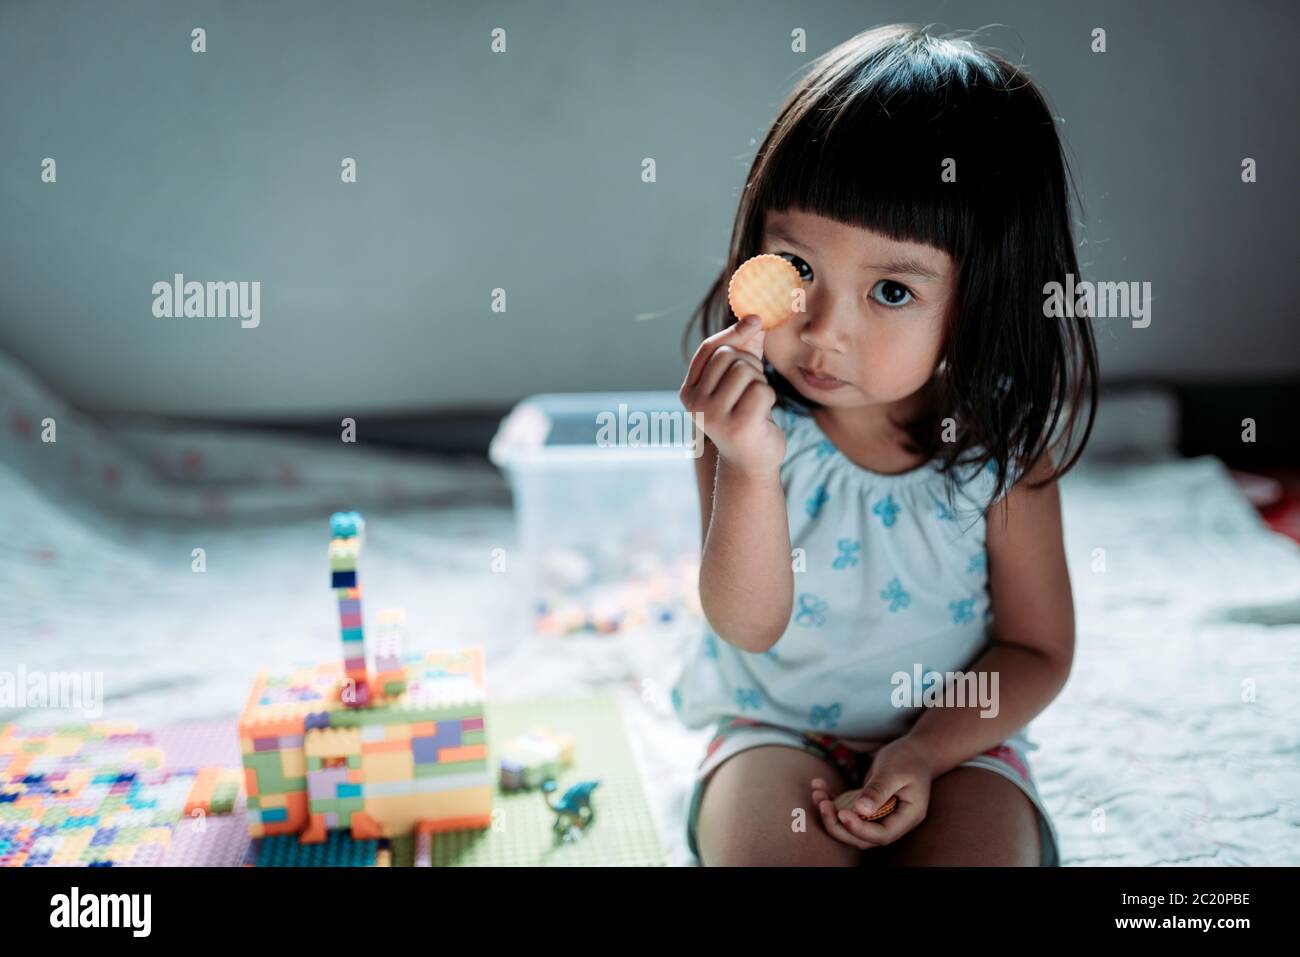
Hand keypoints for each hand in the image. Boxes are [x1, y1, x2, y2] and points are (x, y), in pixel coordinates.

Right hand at [679, 315, 783, 476]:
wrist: (752, 463)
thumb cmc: (747, 416)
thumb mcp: (741, 381)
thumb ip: (744, 349)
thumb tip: (753, 316)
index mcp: (689, 392)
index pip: (710, 349)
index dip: (734, 332)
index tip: (756, 320)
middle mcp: (695, 404)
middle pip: (729, 356)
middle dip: (750, 366)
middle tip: (753, 390)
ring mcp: (713, 416)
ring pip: (745, 371)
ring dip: (760, 384)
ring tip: (756, 404)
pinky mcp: (736, 427)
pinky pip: (761, 391)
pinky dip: (770, 400)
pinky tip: (763, 417)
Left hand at [809, 736, 934, 849]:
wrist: (915, 751)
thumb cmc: (908, 758)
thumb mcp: (894, 772)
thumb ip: (878, 790)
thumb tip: (860, 810)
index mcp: (906, 818)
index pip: (881, 835)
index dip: (859, 829)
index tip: (841, 812)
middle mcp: (893, 822)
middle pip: (862, 838)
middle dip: (838, 825)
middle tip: (822, 803)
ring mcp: (879, 816)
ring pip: (850, 826)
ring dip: (830, 814)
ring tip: (817, 792)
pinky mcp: (867, 807)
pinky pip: (846, 811)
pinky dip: (831, 801)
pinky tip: (819, 785)